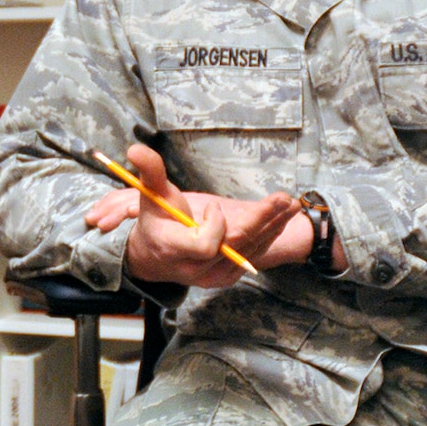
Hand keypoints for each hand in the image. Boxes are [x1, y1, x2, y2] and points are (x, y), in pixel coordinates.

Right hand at [82, 145, 299, 287]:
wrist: (153, 257)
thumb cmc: (154, 221)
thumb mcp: (150, 194)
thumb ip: (149, 171)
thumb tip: (135, 147)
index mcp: (173, 248)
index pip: (206, 243)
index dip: (215, 224)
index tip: (212, 207)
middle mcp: (194, 269)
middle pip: (236, 245)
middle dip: (262, 219)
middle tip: (285, 198)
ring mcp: (211, 277)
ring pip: (248, 251)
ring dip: (272, 226)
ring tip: (291, 204)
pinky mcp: (225, 278)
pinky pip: (251, 256)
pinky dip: (267, 236)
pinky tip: (282, 219)